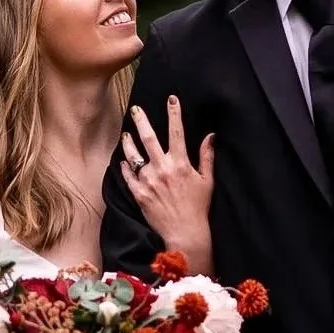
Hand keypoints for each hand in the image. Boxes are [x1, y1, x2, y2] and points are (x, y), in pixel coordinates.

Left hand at [120, 97, 214, 268]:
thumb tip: (210, 136)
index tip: (171, 98)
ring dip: (128, 143)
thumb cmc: (198, 207)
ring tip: (126, 134)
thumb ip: (207, 156)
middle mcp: (163, 169)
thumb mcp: (207, 180)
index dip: (174, 113)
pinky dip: (124, 167)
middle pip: (149, 137)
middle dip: (141, 120)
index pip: (176, 131)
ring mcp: (149, 181)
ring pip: (134, 155)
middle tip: (135, 109)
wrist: (185, 233)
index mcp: (181, 163)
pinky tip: (123, 161)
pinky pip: (128, 176)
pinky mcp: (139, 194)